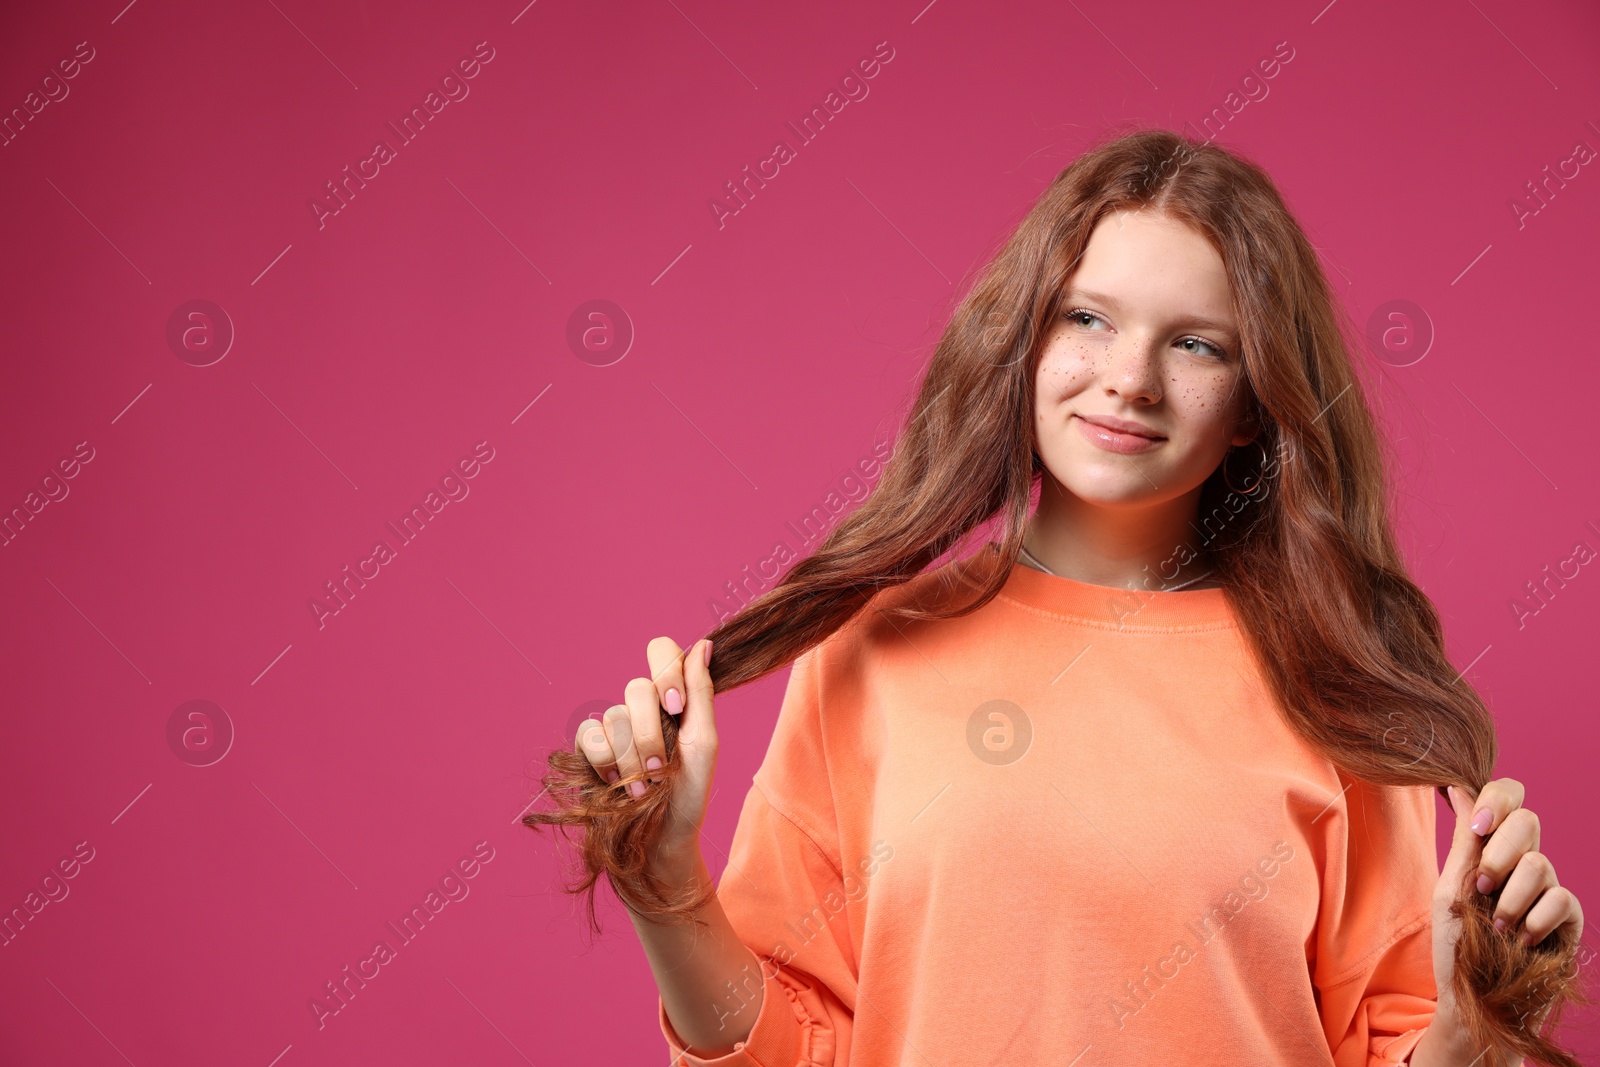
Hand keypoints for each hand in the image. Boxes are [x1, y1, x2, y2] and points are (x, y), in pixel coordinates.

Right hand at [572, 636, 717, 881]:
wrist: (661, 841)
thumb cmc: (689, 795)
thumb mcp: (705, 744)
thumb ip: (701, 693)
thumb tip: (705, 645)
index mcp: (672, 700)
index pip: (662, 651)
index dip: (666, 671)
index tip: (676, 708)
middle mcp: (641, 708)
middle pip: (637, 688)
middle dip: (651, 734)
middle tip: (660, 768)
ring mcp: (613, 727)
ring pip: (614, 716)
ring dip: (632, 760)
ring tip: (643, 788)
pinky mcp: (589, 749)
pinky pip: (590, 736)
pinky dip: (605, 763)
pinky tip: (617, 783)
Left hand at [1435, 779, 1585, 1022]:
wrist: (1474, 1002)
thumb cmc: (1456, 947)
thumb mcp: (1450, 887)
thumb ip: (1463, 841)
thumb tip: (1455, 786)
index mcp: (1492, 849)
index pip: (1508, 797)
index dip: (1497, 800)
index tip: (1477, 825)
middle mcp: (1522, 864)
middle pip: (1528, 820)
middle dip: (1498, 852)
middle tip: (1482, 887)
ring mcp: (1547, 891)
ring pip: (1540, 863)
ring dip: (1509, 898)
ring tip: (1496, 926)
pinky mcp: (1568, 921)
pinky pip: (1561, 898)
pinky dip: (1534, 920)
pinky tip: (1520, 941)